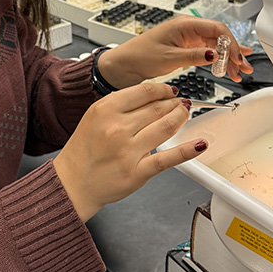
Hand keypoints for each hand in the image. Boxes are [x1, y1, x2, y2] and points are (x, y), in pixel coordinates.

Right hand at [54, 81, 206, 221]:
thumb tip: (152, 96)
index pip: (145, 92)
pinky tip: (200, 144)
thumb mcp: (95, 116)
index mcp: (106, 109)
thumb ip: (121, 105)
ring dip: (181, 117)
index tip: (170, 91)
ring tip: (184, 114)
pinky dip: (188, 150)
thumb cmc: (83, 150)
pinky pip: (168, 158)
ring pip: (166, 127)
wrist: (72, 182)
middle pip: (158, 108)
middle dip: (174, 103)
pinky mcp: (138, 172)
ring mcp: (128, 151)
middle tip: (181, 103)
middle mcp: (117, 128)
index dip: (163, 90)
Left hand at [96, 15, 253, 87]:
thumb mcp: (169, 57)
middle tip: (243, 68)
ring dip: (228, 59)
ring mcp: (189, 38)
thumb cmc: (141, 55)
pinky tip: (231, 64)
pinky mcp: (187, 47)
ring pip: (216, 46)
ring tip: (240, 71)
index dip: (231, 44)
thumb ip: (194, 55)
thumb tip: (214, 54)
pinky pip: (208, 52)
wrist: (126, 63)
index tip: (237, 59)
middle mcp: (189, 28)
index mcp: (185, 24)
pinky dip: (219, 60)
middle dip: (234, 52)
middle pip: (220, 38)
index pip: (217, 30)